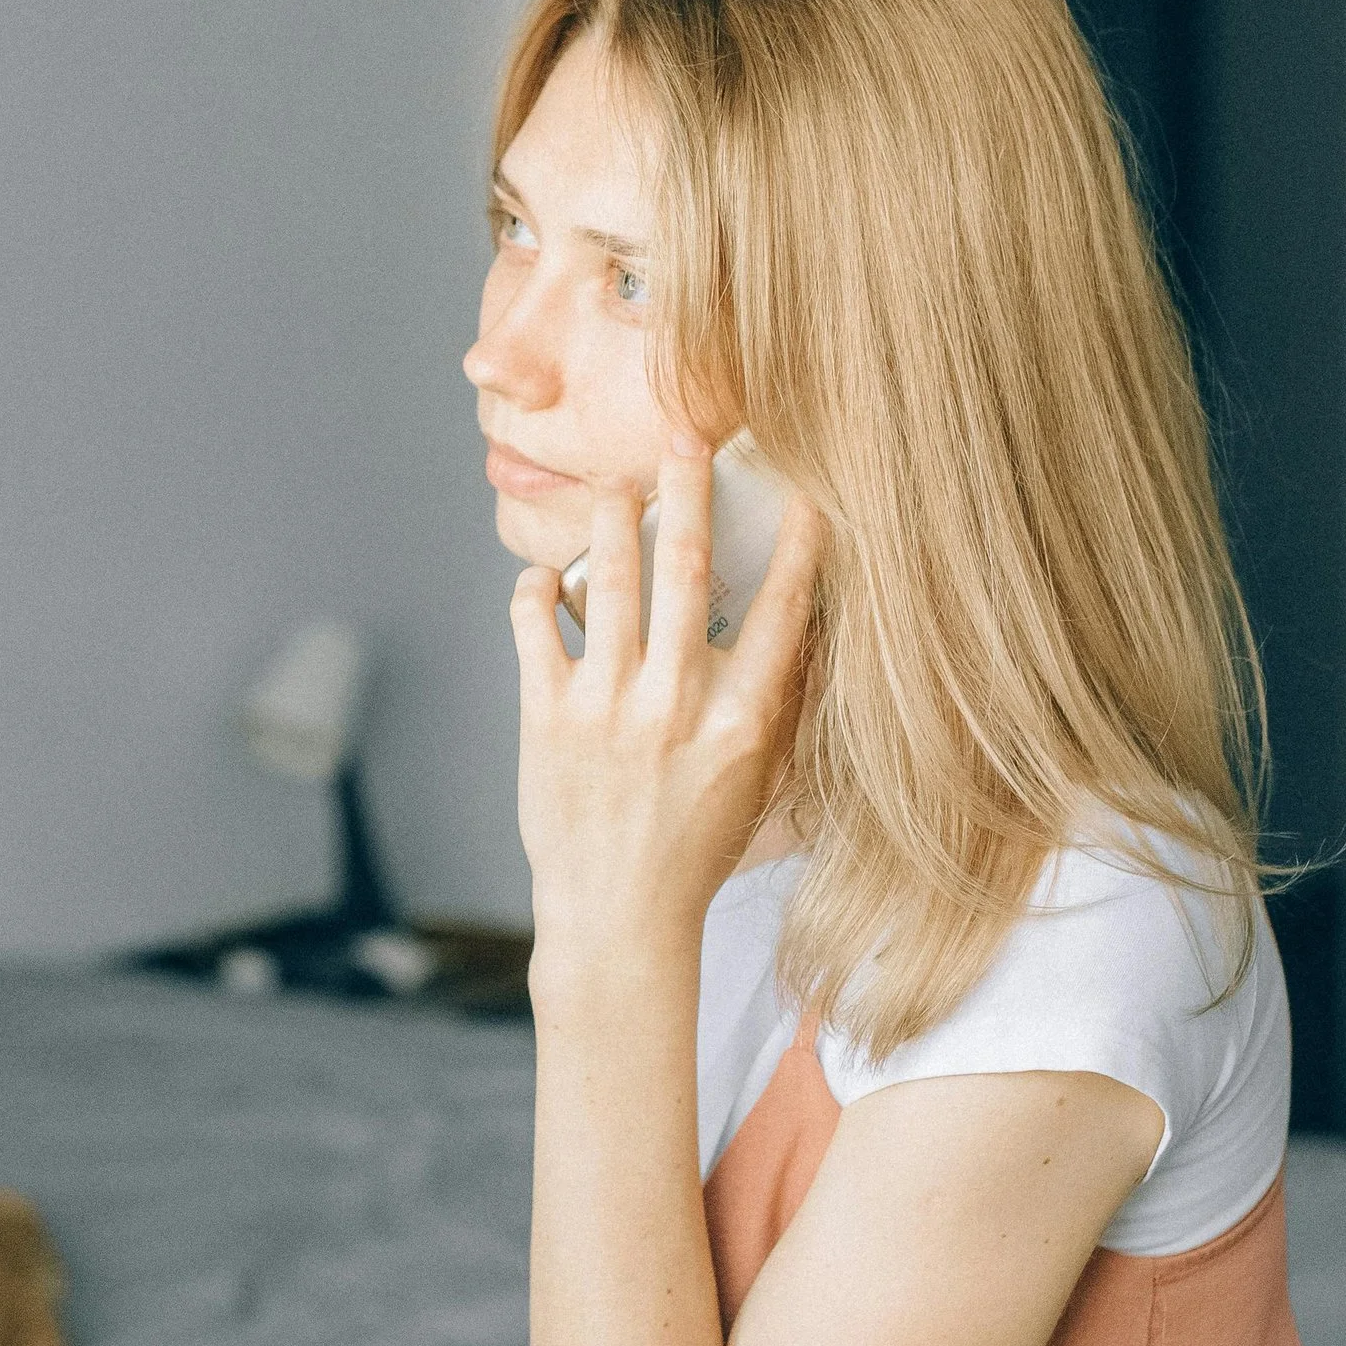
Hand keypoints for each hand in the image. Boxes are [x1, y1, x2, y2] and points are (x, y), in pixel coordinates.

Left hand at [513, 437, 822, 980]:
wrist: (617, 915)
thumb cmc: (696, 847)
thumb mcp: (761, 782)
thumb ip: (781, 705)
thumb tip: (807, 628)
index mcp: (741, 722)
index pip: (784, 614)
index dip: (801, 545)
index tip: (810, 488)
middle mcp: (675, 705)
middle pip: (687, 572)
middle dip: (688, 491)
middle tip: (684, 431)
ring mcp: (606, 707)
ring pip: (607, 581)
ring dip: (610, 519)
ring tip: (614, 483)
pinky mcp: (544, 717)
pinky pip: (535, 626)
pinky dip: (537, 589)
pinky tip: (547, 577)